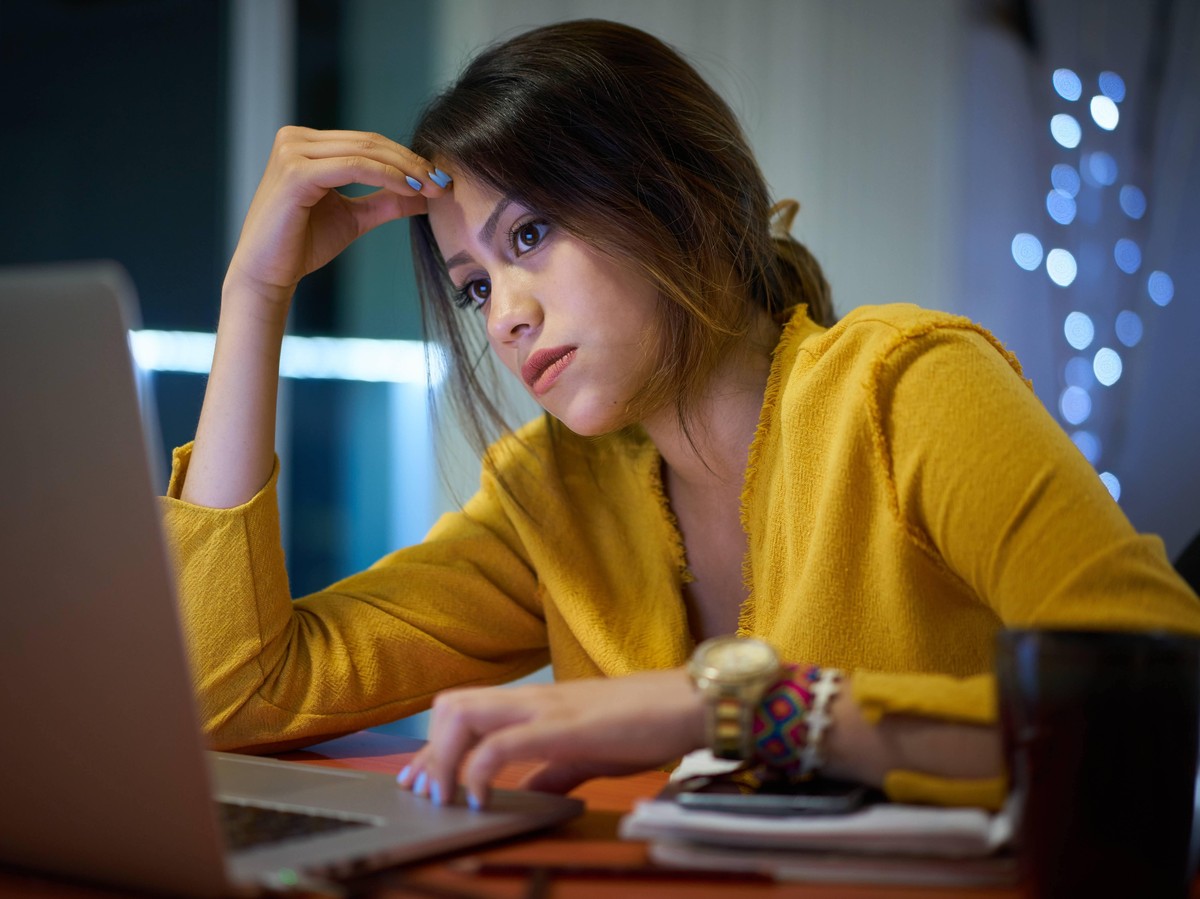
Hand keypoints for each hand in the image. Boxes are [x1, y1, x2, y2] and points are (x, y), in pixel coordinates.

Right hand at [224, 126, 447, 309]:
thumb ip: (386, 200)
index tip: (440, 179)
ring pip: (365, 152)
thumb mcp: (354, 217)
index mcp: (306, 144)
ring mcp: (292, 152)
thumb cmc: (302, 245)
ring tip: (433, 188)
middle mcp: (295, 139)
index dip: (407, 158)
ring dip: (406, 169)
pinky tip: (410, 190)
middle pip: (369, 142)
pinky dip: (387, 177)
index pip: (367, 143)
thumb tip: (426, 192)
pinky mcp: (295, 172)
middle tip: (444, 182)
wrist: (267, 273)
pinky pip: (353, 167)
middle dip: (412, 162)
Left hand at [397, 669, 704, 807]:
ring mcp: (546, 708)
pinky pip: (504, 742)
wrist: (691, 701)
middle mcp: (532, 699)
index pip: (464, 711)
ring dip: (443, 759)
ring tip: (447, 796)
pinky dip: (480, 769)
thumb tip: (525, 795)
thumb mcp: (588, 753)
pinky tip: (481, 797)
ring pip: (465, 715)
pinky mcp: (565, 726)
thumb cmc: (646, 724)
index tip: (418, 780)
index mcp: (536, 704)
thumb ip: (553, 772)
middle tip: (426, 793)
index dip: (431, 747)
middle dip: (428, 751)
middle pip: (451, 706)